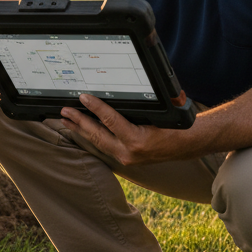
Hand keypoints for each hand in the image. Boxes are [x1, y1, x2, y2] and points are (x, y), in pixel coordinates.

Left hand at [59, 93, 193, 164]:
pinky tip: (81, 128)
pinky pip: (103, 145)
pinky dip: (91, 135)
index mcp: (138, 141)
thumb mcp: (157, 113)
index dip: (95, 108)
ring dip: (80, 129)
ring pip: (97, 142)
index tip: (83, 98)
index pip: (110, 121)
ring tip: (66, 119)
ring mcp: (125, 158)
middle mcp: (129, 153)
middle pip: (97, 134)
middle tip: (65, 111)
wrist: (186, 145)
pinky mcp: (124, 159)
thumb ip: (137, 107)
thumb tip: (116, 92)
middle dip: (79, 121)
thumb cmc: (174, 126)